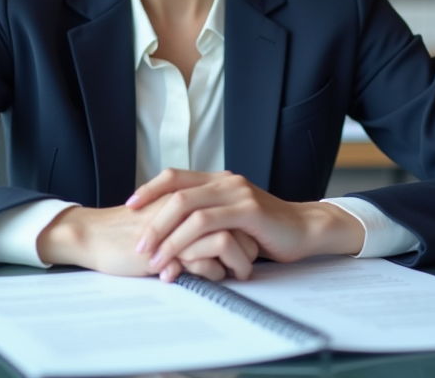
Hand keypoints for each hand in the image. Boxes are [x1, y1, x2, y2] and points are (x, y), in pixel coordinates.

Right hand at [36, 198, 259, 280]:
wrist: (94, 236)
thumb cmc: (123, 234)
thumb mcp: (161, 227)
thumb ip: (184, 228)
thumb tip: (211, 245)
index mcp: (187, 196)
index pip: (231, 209)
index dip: (244, 232)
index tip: (247, 250)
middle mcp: (189, 204)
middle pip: (237, 221)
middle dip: (248, 247)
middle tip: (245, 266)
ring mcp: (184, 221)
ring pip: (230, 236)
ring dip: (238, 261)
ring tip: (237, 275)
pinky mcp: (175, 241)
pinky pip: (211, 252)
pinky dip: (218, 270)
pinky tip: (215, 279)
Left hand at [127, 169, 364, 277]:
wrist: (305, 231)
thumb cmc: (267, 231)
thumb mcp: (233, 219)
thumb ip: (209, 217)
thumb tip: (175, 231)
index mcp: (219, 180)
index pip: (176, 176)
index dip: (150, 189)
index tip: (129, 206)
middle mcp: (226, 181)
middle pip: (176, 191)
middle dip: (151, 217)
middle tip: (137, 242)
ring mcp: (237, 193)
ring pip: (188, 207)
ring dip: (165, 233)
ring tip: (151, 256)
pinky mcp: (247, 210)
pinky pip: (206, 223)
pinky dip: (185, 240)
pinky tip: (177, 256)